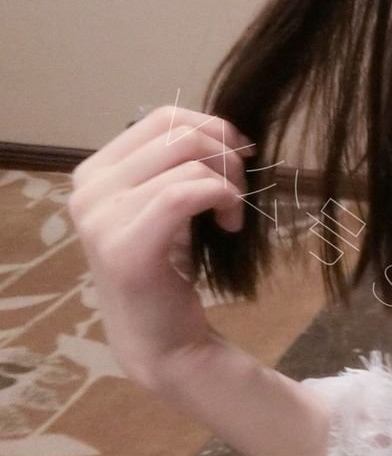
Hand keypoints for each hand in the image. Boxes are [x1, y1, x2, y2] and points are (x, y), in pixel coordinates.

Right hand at [68, 106, 253, 393]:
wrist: (160, 338)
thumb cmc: (168, 266)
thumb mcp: (164, 202)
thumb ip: (176, 163)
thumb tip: (224, 128)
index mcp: (94, 172)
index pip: (162, 117)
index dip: (213, 127)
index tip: (239, 155)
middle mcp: (87, 190)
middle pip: (180, 133)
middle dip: (227, 155)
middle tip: (240, 190)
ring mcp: (100, 219)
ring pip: (189, 161)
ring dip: (230, 183)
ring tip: (232, 214)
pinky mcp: (125, 247)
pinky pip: (186, 193)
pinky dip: (223, 198)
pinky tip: (230, 223)